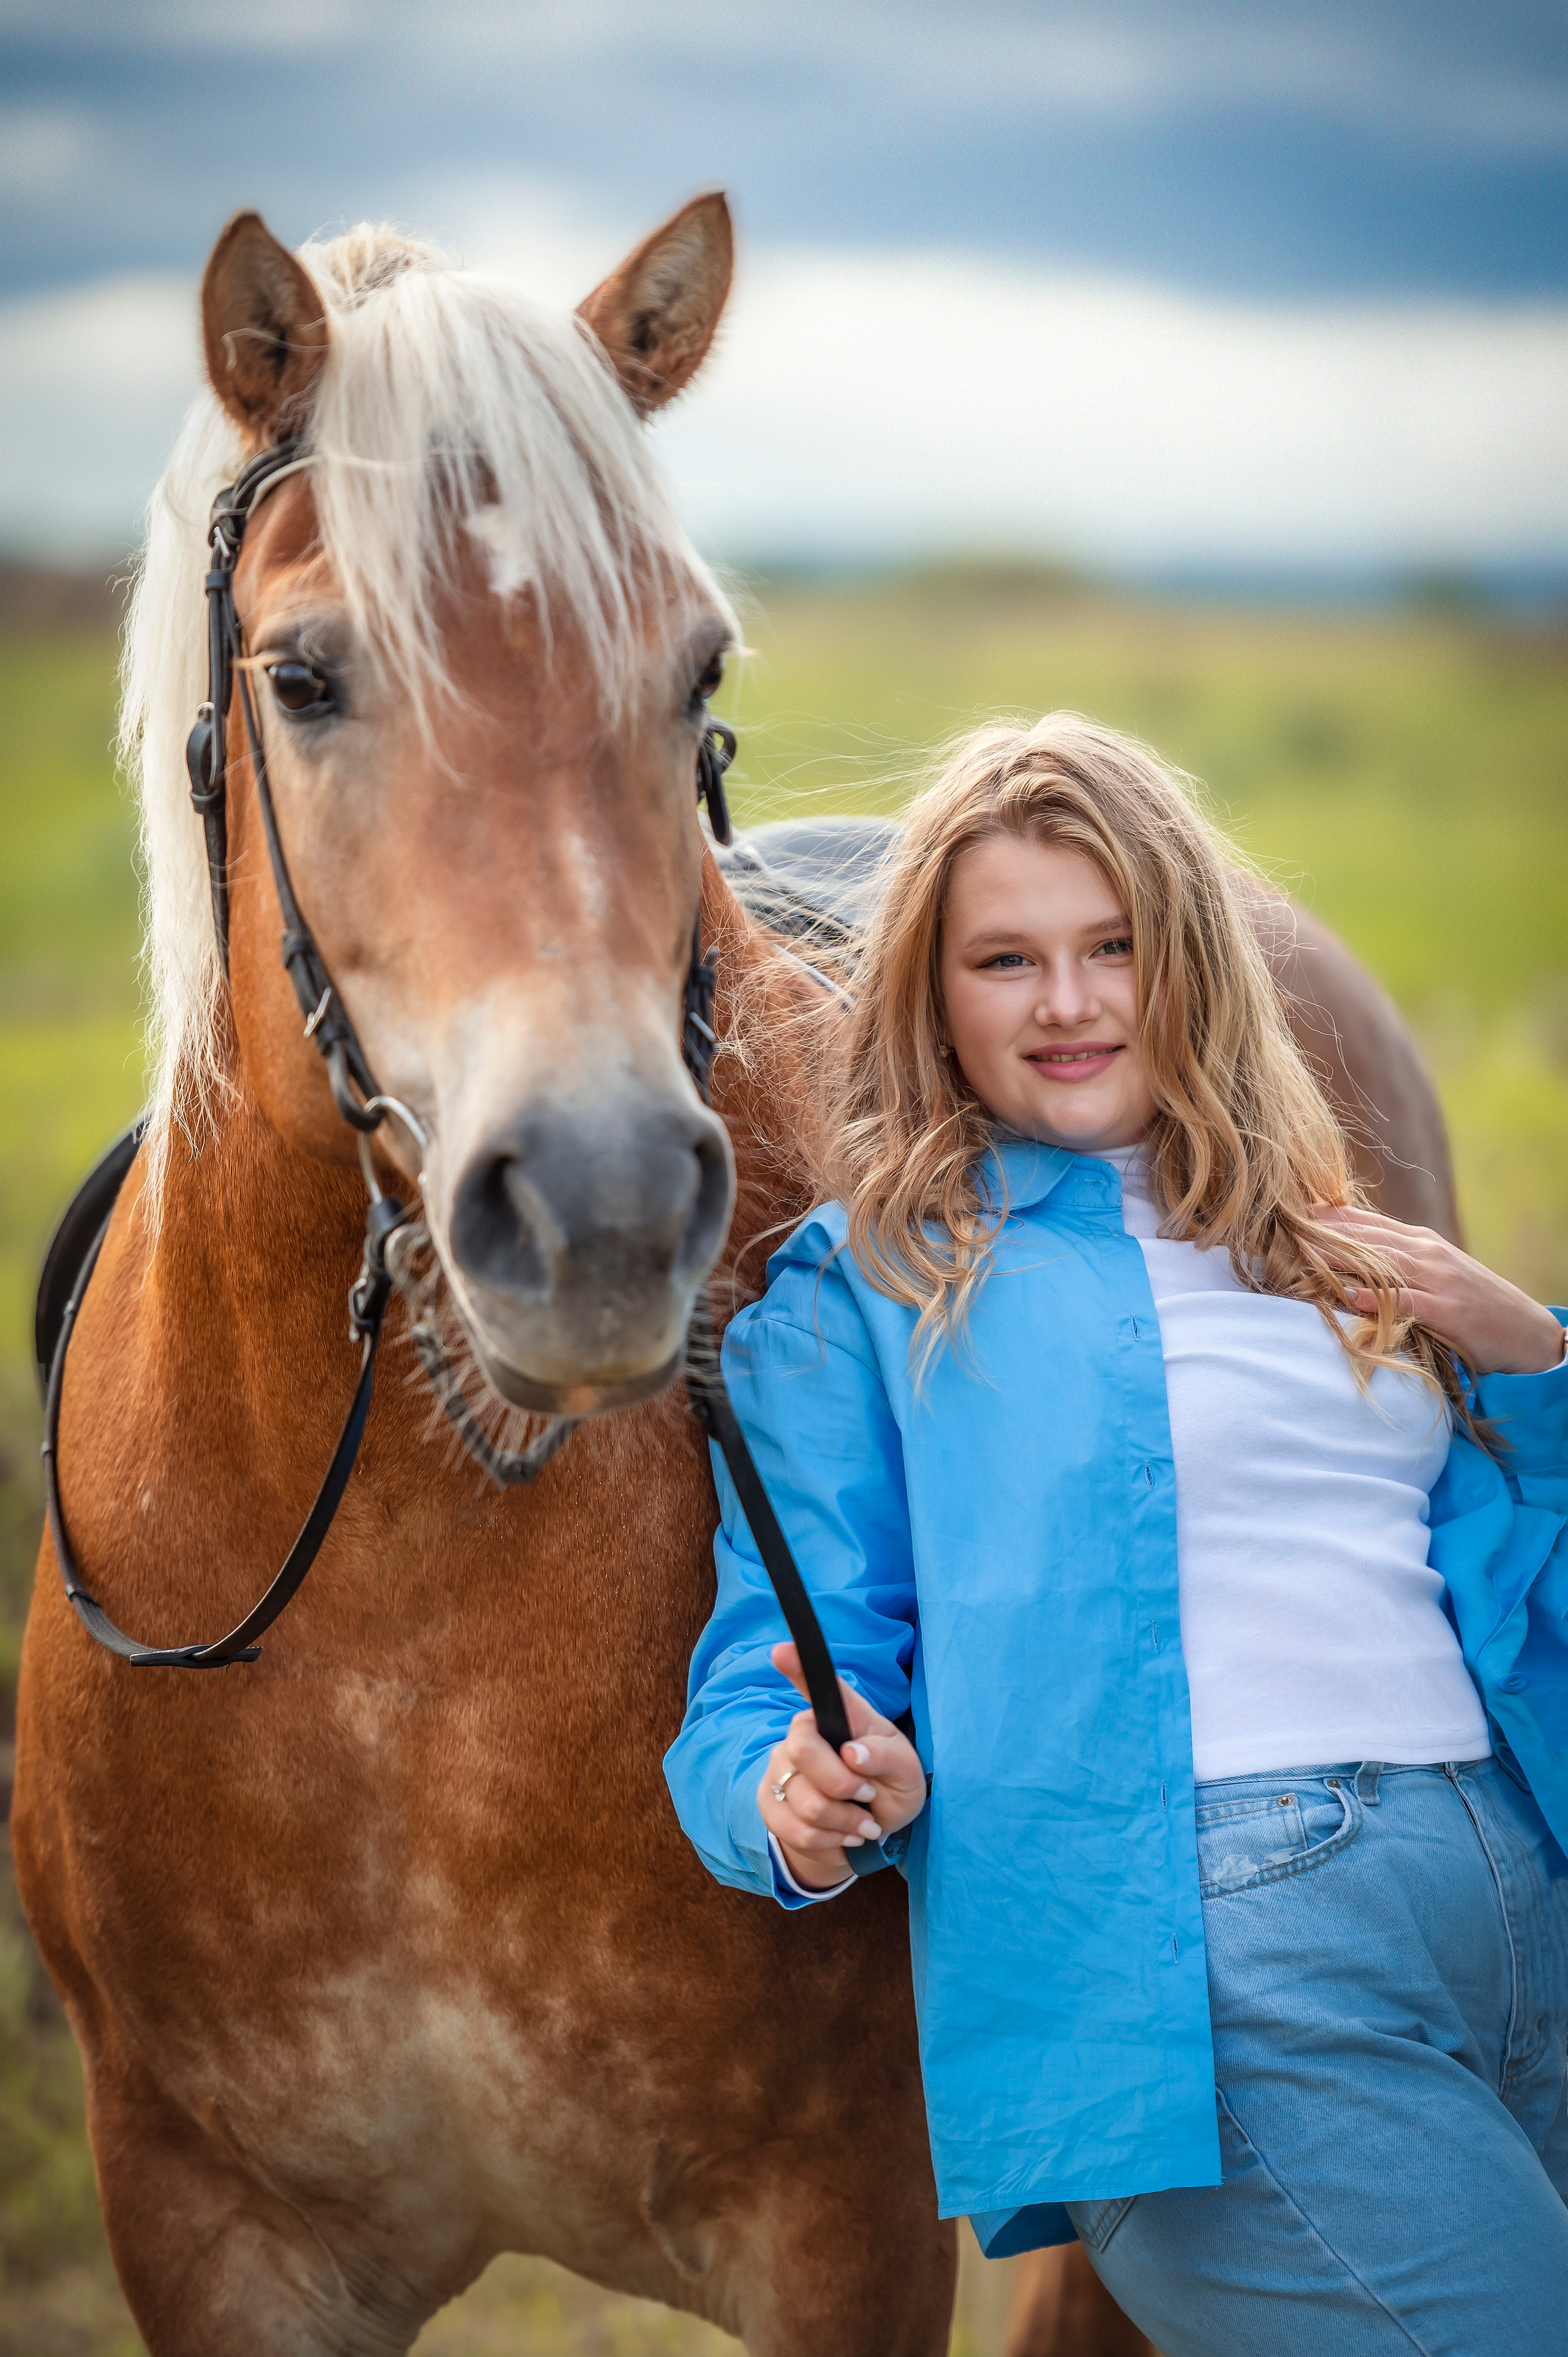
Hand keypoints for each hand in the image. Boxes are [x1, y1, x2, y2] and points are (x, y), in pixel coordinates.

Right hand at [757, 1642, 927, 1891]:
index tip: (780, 1650)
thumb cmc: (889, 1785)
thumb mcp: (906, 1771)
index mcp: (840, 1714)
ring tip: (860, 1822)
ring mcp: (780, 1766)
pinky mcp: (769, 1801)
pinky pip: (795, 1829)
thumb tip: (853, 1753)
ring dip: (842, 1822)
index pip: (817, 1684)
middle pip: (803, 1750)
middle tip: (866, 1794)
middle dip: (843, 1786)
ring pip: (803, 1800)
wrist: (866, 1828)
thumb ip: (886, 1757)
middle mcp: (803, 1732)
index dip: (796, 1665)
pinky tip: (841, 1834)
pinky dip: (828, 1841)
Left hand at [1312, 1204, 1565, 1376]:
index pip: (1368, 1223)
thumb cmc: (1475, 1305)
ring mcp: (1439, 1280)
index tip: (1293, 1210)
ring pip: (1382, 1262)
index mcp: (1421, 1243)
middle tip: (1283, 1227)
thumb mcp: (1435, 1275)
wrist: (1527, 1331)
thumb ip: (1398, 1264)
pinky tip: (1350, 1294)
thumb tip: (1353, 1260)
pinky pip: (1407, 1301)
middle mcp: (1427, 1254)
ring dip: (1342, 1257)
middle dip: (1325, 1232)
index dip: (1330, 1216)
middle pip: (1367, 1237)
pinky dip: (1378, 1297)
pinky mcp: (1449, 1310)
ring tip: (1304, 1253)